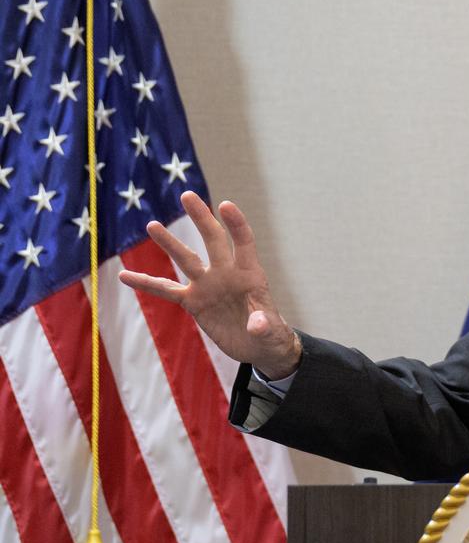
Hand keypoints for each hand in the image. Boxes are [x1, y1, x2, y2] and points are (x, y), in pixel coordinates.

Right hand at [118, 191, 301, 378]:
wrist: (257, 346)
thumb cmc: (270, 335)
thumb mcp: (270, 333)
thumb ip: (264, 326)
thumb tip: (257, 325)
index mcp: (250, 274)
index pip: (243, 243)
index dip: (236, 224)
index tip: (225, 205)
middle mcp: (227, 274)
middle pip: (213, 240)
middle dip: (202, 218)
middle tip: (187, 195)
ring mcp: (207, 286)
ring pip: (186, 259)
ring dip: (169, 243)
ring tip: (152, 225)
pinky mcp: (193, 302)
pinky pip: (165, 290)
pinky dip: (146, 283)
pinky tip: (124, 275)